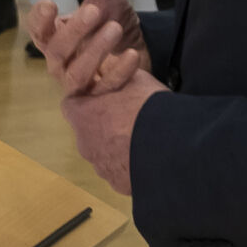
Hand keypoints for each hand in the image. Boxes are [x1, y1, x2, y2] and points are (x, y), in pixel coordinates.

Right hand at [27, 0, 148, 97]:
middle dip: (74, 31)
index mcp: (56, 36)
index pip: (37, 30)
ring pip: (74, 73)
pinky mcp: (100, 97)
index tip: (52, 3)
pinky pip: (103, 89)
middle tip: (95, 11)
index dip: (40, 19)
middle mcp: (61, 60)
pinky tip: (131, 56)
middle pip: (55, 49)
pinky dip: (117, 74)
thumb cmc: (113, 27)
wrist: (137, 60)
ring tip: (115, 29)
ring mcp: (79, 81)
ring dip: (93, 52)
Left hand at [58, 69, 165, 194]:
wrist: (174, 147)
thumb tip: (105, 61)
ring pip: (105, 155)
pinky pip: (122, 173)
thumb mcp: (133, 78)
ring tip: (147, 141)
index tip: (105, 100)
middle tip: (132, 120)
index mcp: (81, 115)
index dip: (88, 102)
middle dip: (106, 127)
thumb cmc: (148, 107)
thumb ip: (114, 70)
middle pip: (89, 132)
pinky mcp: (118, 185)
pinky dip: (132, 167)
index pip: (73, 105)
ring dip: (120, 148)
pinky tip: (153, 159)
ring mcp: (100, 167)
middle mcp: (84, 144)